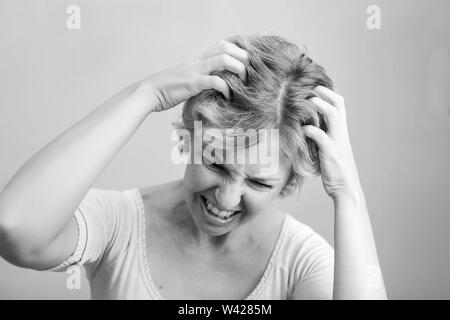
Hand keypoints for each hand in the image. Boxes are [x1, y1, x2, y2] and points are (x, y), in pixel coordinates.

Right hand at [142, 39, 248, 112]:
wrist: (148, 93)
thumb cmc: (166, 91)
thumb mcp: (186, 81)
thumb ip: (200, 80)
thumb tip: (214, 88)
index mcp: (198, 60)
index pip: (222, 44)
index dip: (238, 49)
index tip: (247, 62)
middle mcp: (198, 62)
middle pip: (226, 47)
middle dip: (242, 57)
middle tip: (248, 73)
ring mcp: (195, 71)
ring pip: (224, 59)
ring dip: (238, 69)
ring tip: (242, 82)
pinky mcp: (192, 83)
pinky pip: (215, 81)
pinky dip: (226, 88)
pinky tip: (228, 96)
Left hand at [302, 86, 360, 200]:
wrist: (346, 190)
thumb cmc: (335, 171)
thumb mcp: (328, 151)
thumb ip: (321, 139)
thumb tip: (305, 129)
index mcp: (341, 132)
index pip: (339, 105)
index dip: (328, 94)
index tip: (315, 88)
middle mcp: (342, 134)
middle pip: (339, 104)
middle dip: (325, 92)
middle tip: (311, 87)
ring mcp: (338, 143)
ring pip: (333, 115)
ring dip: (319, 105)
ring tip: (307, 101)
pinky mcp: (331, 154)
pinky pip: (322, 137)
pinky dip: (311, 131)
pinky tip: (302, 130)